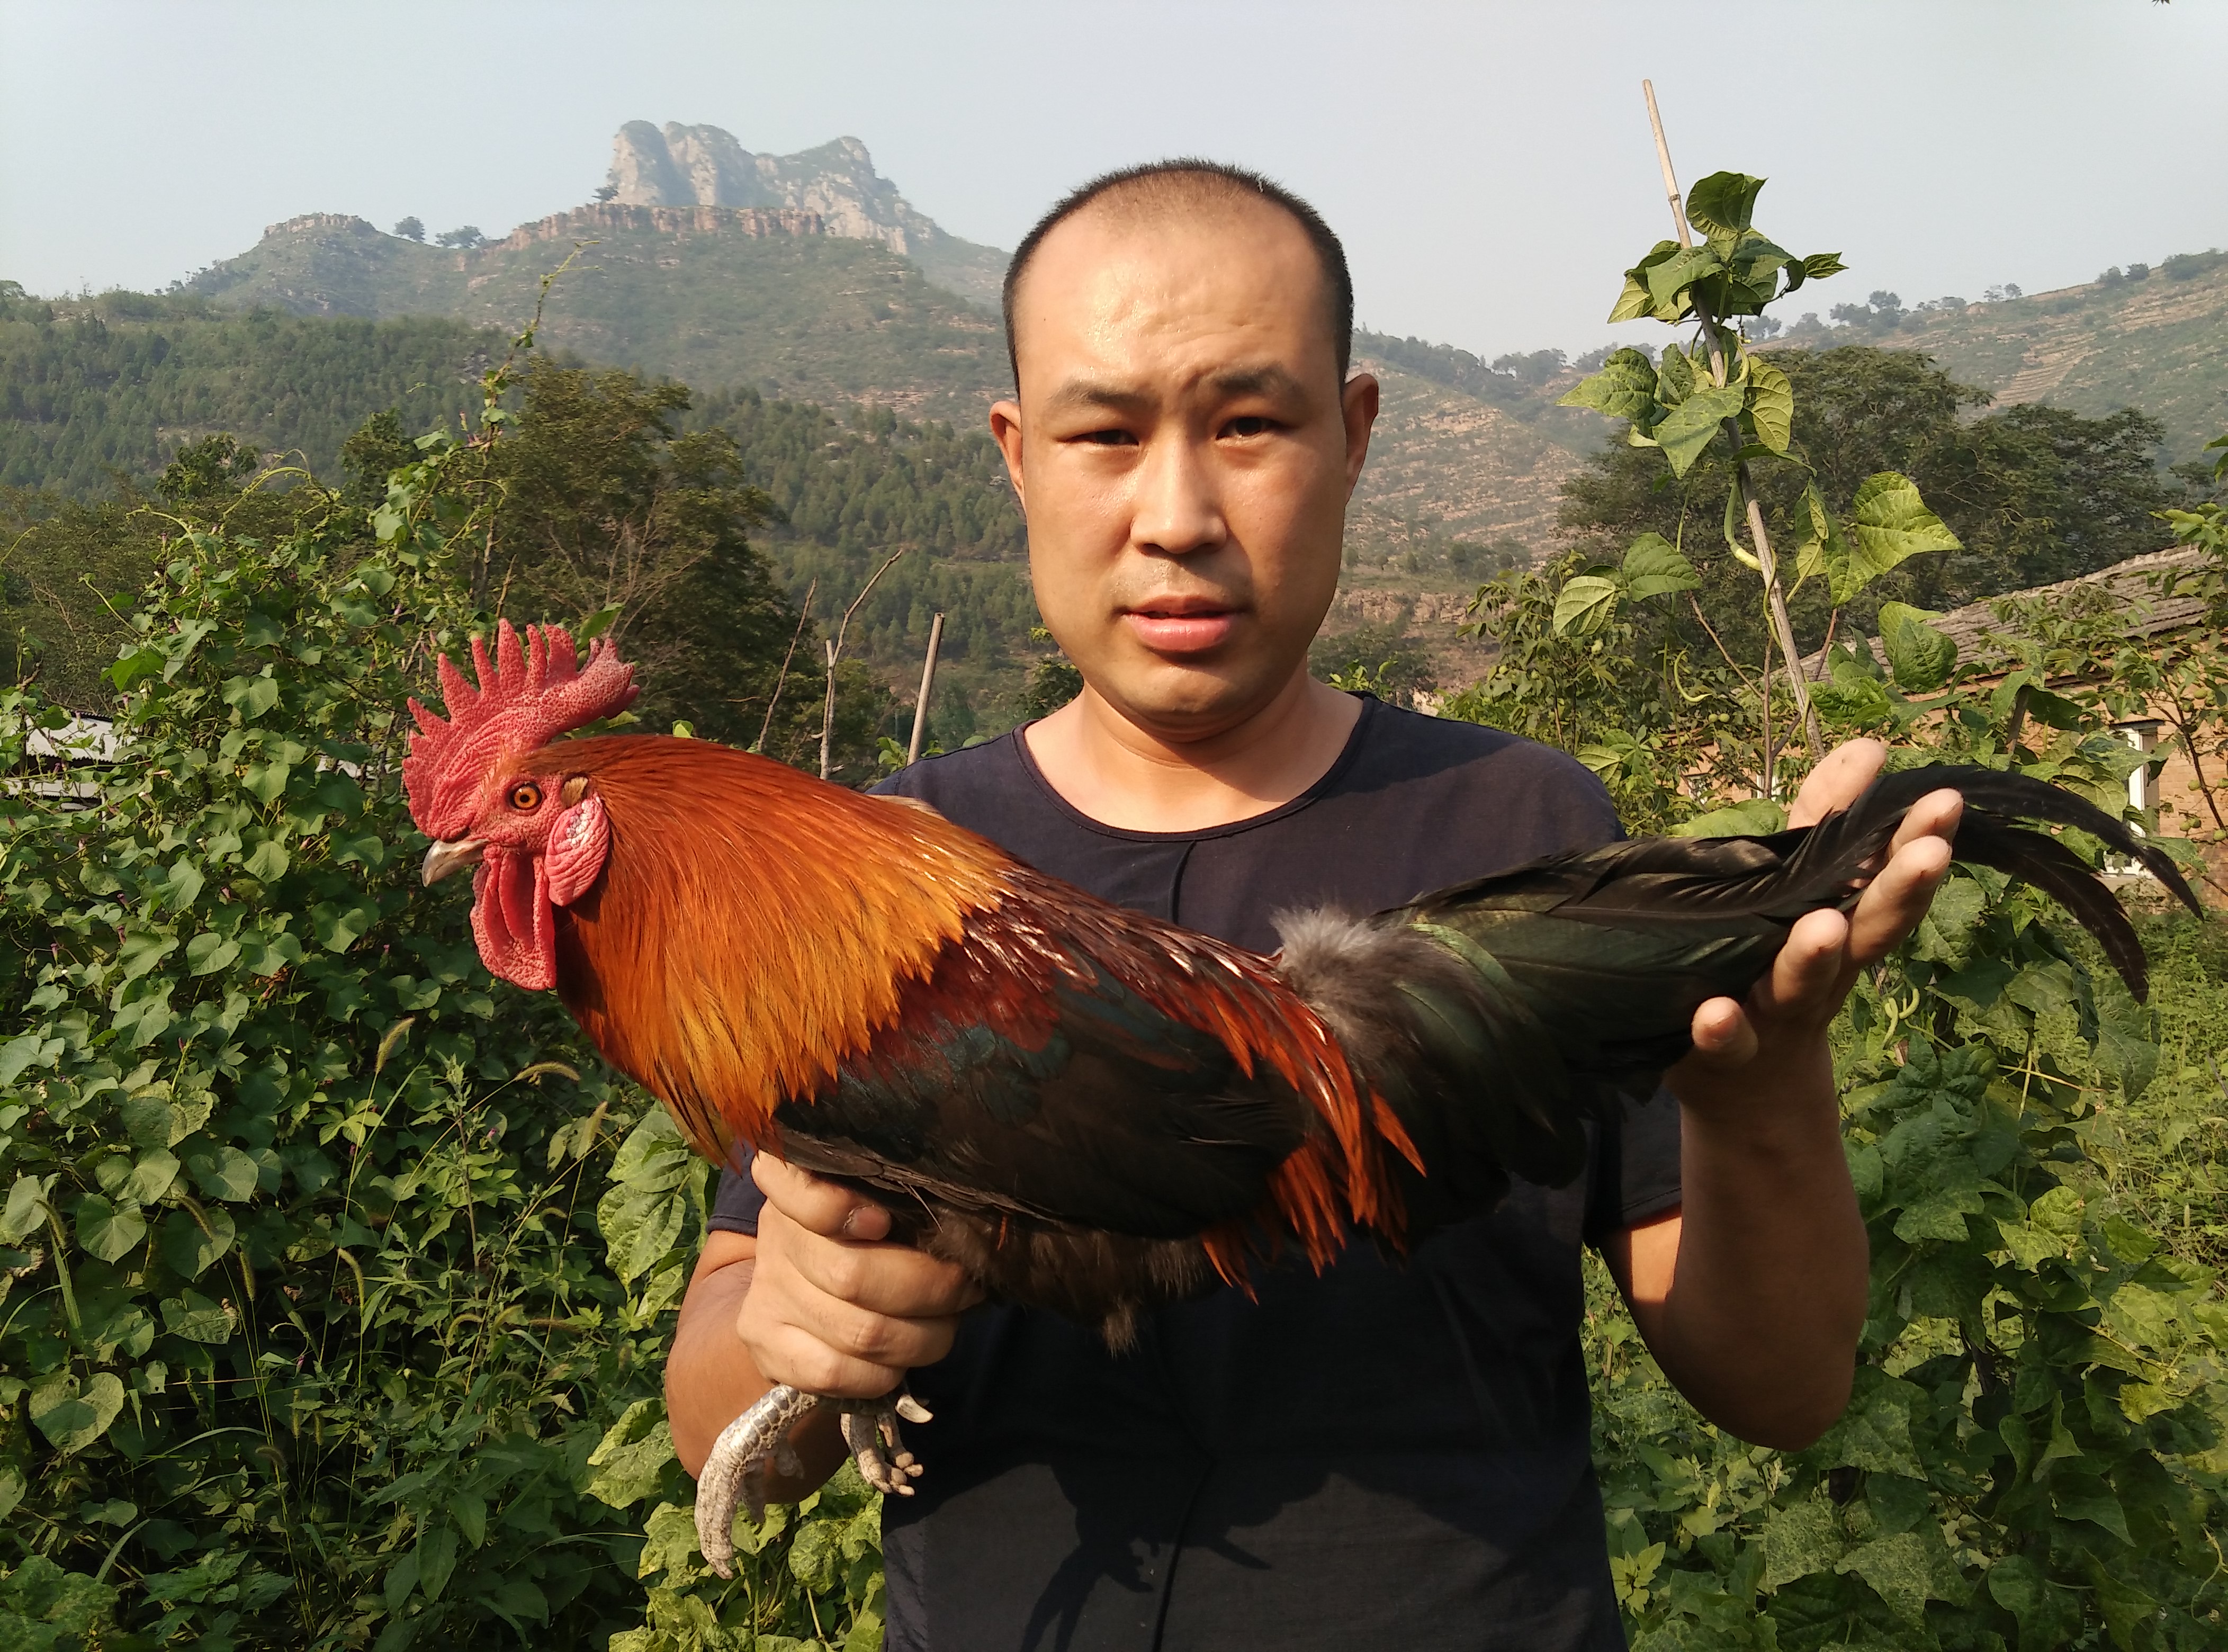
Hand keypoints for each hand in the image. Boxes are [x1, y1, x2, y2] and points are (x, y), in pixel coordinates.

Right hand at [733, 1157, 981, 1398]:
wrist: (800, 1301)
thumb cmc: (864, 1240)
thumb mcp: (878, 1203)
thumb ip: (903, 1204)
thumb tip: (966, 1229)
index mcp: (801, 1184)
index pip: (800, 1189)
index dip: (837, 1208)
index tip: (883, 1221)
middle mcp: (776, 1236)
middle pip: (853, 1275)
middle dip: (930, 1290)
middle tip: (964, 1288)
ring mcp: (766, 1295)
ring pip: (860, 1332)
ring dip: (922, 1337)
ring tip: (945, 1325)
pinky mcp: (766, 1347)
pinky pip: (838, 1373)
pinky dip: (885, 1373)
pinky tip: (901, 1360)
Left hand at [1672, 738, 1960, 1106]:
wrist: (1747, 1090)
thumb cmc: (1772, 968)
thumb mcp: (1798, 892)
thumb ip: (1822, 824)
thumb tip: (1868, 747)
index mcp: (1842, 925)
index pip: (1884, 877)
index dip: (1914, 842)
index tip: (1944, 800)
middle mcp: (1820, 970)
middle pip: (1867, 929)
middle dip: (1898, 890)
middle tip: (1927, 852)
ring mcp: (1774, 1011)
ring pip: (1800, 983)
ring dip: (1813, 956)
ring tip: (1824, 926)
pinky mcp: (1724, 1051)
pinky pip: (1724, 1042)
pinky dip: (1722, 1028)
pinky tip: (1713, 1013)